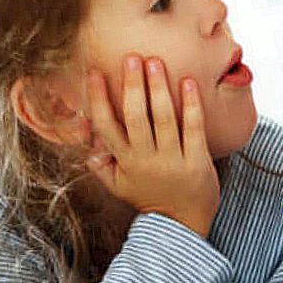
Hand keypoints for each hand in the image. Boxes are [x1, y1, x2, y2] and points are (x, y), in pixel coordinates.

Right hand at [85, 54, 220, 238]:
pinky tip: (188, 81)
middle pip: (135, 117)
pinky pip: (193, 128)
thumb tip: (85, 139)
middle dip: (132, 86)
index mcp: (124, 161)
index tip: (94, 73)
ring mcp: (172, 160)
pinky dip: (191, 104)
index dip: (98, 99)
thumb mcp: (119, 185)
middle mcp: (145, 159)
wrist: (182, 224)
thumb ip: (101, 164)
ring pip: (163, 119)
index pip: (105, 126)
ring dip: (158, 89)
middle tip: (131, 58)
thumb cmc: (150, 198)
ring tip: (155, 62)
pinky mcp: (196, 161)